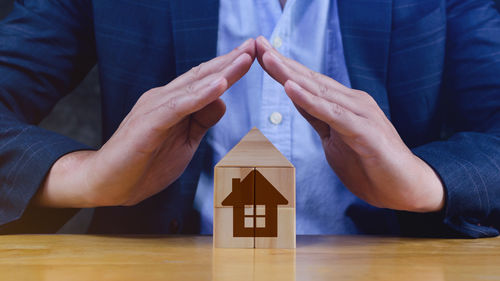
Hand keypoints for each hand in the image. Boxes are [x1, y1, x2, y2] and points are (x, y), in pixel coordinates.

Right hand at [35, 39, 255, 207]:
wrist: (108, 184)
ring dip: (221, 71)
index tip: (252, 55)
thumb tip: (222, 101)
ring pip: (194, 86)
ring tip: (245, 58)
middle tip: (255, 44)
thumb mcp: (185, 142)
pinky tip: (220, 84)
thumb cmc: (144, 164)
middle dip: (230, 60)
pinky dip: (201, 95)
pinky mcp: (149, 123)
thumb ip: (201, 120)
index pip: (204, 80)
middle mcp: (164, 98)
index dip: (228, 67)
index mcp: (173, 103)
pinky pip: (179, 106)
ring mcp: (155, 108)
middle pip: (202, 76)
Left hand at [256, 36, 443, 211]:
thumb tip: (297, 99)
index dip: (282, 68)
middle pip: (310, 80)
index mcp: (342, 104)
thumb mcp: (334, 139)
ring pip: (319, 91)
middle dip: (281, 62)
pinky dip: (310, 101)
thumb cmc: (370, 165)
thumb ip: (318, 118)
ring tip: (267, 58)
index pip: (307, 83)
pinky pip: (332, 114)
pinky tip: (291, 88)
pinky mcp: (365, 131)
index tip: (259, 52)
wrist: (406, 189)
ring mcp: (360, 114)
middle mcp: (352, 102)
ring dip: (290, 75)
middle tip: (257, 42)